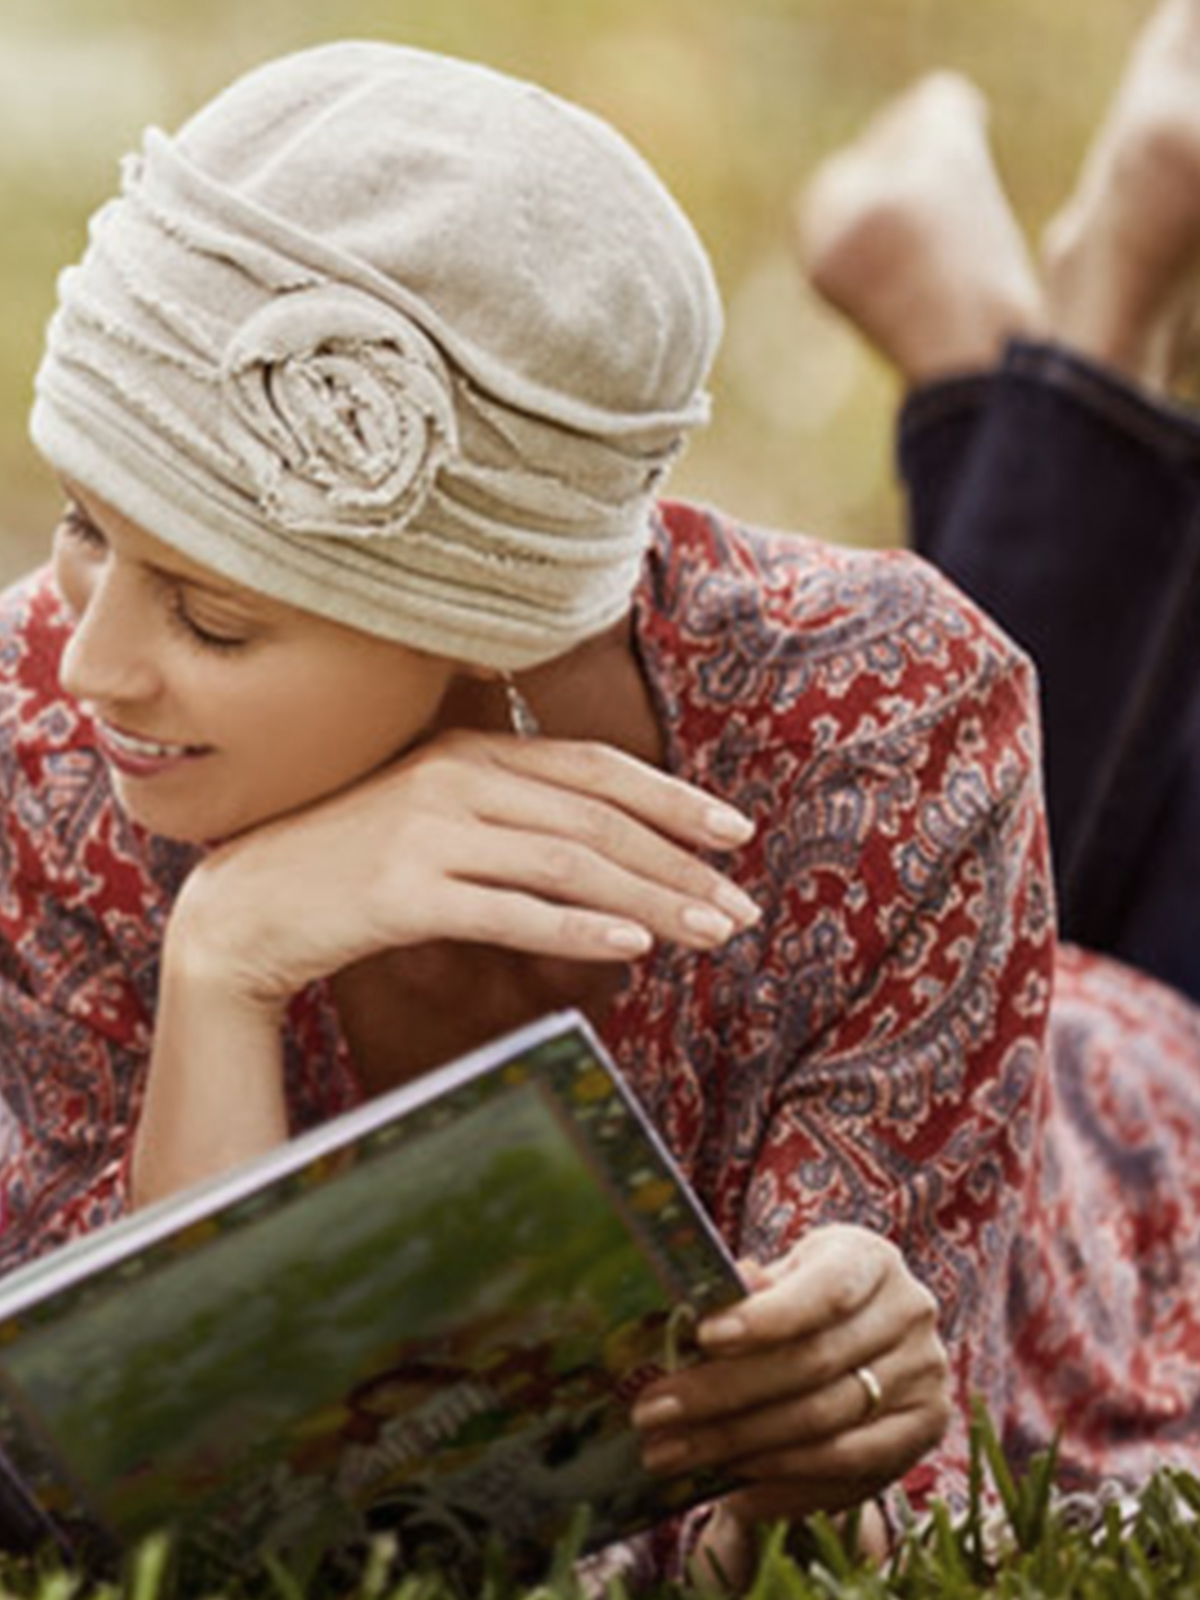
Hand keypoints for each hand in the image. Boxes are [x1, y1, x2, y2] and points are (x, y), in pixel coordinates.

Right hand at [167, 729, 759, 1007]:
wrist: (242, 907)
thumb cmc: (348, 866)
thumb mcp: (431, 816)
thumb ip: (508, 813)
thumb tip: (608, 852)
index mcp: (469, 749)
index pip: (595, 768)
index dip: (673, 798)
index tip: (734, 833)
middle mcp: (456, 777)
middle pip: (595, 820)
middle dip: (680, 865)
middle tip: (740, 908)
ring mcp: (426, 830)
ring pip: (567, 863)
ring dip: (651, 900)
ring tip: (711, 933)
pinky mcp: (400, 891)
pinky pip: (508, 910)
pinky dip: (575, 929)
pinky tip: (630, 948)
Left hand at [631, 1225, 951, 1577]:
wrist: (863, 1337)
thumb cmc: (804, 1297)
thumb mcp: (782, 1275)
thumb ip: (751, 1288)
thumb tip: (713, 1295)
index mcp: (871, 1260)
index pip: (823, 1291)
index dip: (764, 1318)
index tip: (702, 1337)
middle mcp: (910, 1314)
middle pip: (812, 1364)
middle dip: (723, 1394)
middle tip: (654, 1414)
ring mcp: (924, 1377)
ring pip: (823, 1422)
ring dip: (740, 1445)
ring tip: (676, 1454)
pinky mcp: (922, 1434)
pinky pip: (848, 1471)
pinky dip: (786, 1485)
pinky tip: (732, 1492)